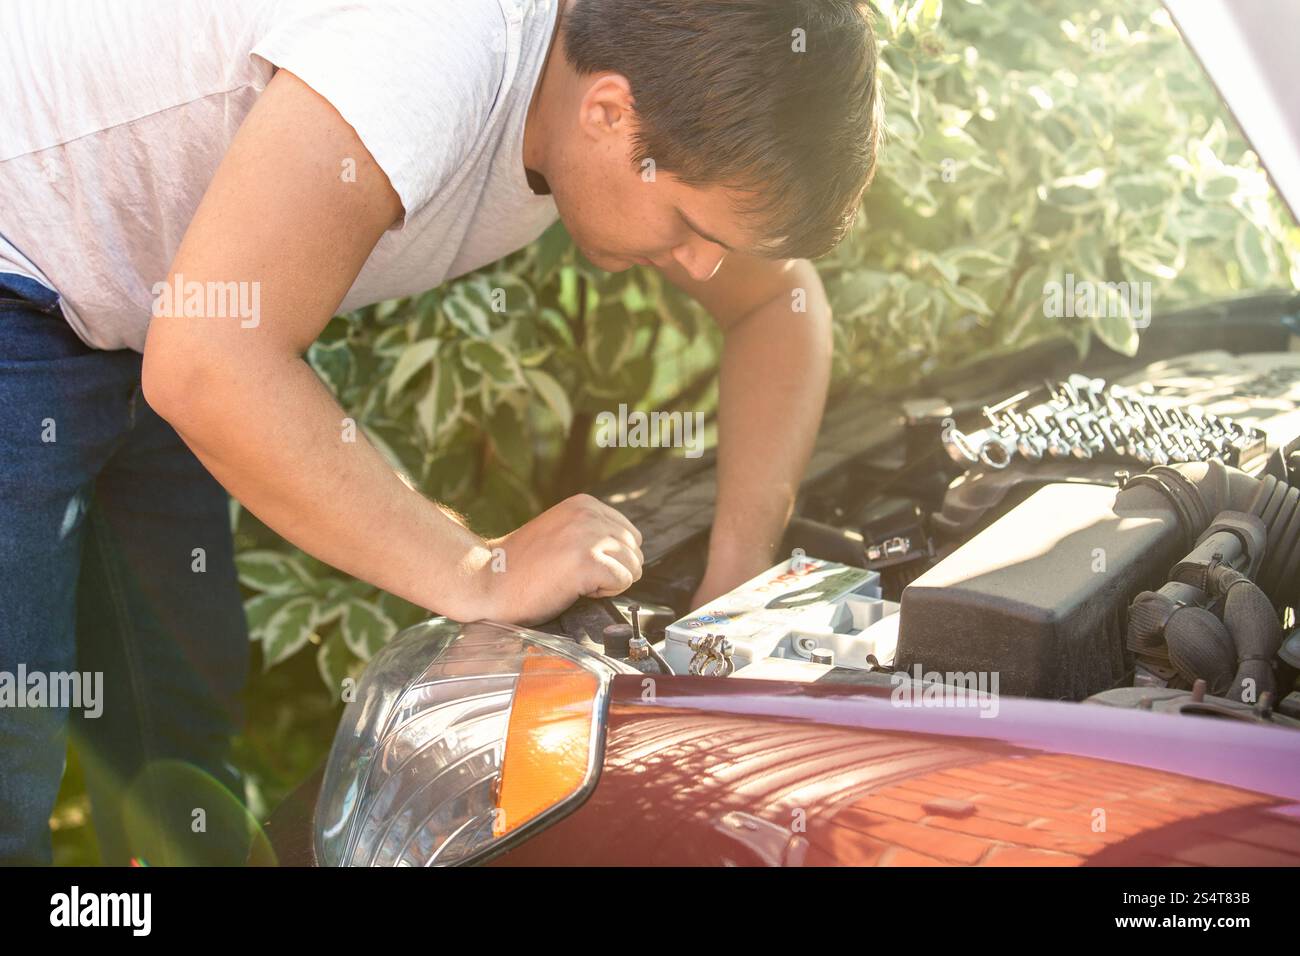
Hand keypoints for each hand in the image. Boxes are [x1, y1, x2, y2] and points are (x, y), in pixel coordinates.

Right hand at [478, 494, 643, 624]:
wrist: (486, 580)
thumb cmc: (521, 566)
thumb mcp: (560, 532)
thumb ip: (591, 531)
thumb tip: (630, 550)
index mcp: (584, 503)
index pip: (628, 533)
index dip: (610, 557)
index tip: (578, 564)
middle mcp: (589, 514)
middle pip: (634, 549)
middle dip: (614, 569)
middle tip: (576, 576)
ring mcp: (588, 536)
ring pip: (632, 566)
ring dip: (608, 582)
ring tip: (574, 582)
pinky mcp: (587, 562)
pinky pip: (622, 581)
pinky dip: (605, 593)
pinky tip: (576, 589)